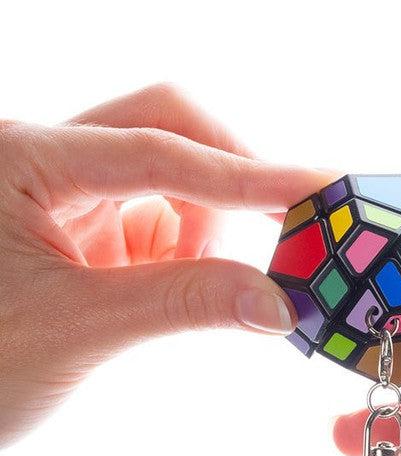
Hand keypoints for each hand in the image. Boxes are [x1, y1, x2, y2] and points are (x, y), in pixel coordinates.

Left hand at [0, 83, 330, 446]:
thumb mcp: (77, 330)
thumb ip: (185, 303)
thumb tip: (281, 302)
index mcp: (21, 161)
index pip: (154, 151)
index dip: (244, 174)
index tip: (316, 190)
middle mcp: (41, 157)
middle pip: (162, 124)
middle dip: (228, 173)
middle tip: (290, 221)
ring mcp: (61, 190)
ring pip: (166, 167)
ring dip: (206, 217)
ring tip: (206, 281)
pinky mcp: (79, 224)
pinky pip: (156, 211)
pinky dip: (188, 243)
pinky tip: (182, 280)